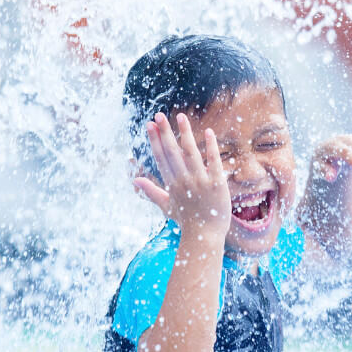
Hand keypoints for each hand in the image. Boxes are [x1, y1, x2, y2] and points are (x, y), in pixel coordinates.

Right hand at [133, 112, 231, 238]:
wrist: (206, 236)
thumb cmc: (187, 221)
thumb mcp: (166, 206)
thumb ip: (151, 191)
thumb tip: (135, 180)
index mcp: (171, 185)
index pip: (162, 158)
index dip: (155, 140)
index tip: (150, 125)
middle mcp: (183, 181)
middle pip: (172, 153)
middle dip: (165, 133)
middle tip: (159, 115)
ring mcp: (200, 182)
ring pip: (191, 153)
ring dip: (185, 134)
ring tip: (181, 116)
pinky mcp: (217, 184)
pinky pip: (213, 162)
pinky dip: (211, 147)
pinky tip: (208, 132)